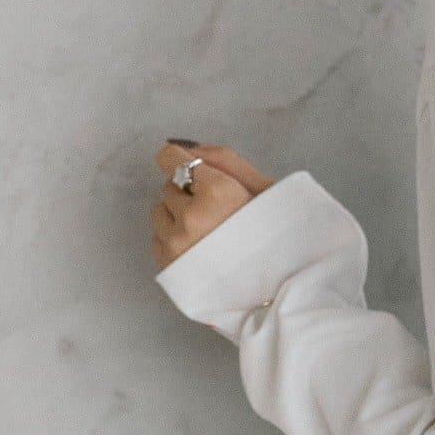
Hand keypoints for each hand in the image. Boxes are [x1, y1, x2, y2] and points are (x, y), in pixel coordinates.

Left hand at [150, 142, 272, 270]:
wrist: (277, 285)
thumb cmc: (277, 234)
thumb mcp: (265, 188)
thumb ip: (226, 161)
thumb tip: (188, 149)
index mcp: (218, 193)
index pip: (171, 158)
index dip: (181, 159)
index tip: (192, 168)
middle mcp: (191, 217)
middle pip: (169, 185)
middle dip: (188, 191)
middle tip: (216, 210)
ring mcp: (176, 244)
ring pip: (159, 211)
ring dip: (177, 214)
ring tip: (207, 231)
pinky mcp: (167, 265)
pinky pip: (157, 238)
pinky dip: (173, 239)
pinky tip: (200, 248)